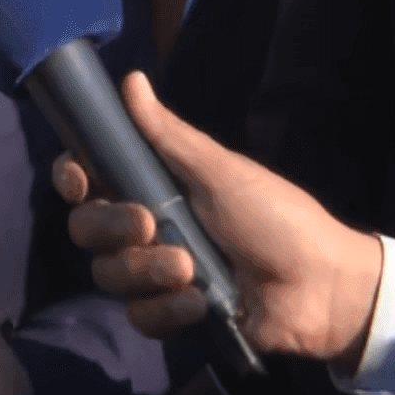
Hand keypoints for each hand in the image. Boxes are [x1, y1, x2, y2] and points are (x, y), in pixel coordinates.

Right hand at [52, 72, 383, 366]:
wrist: (323, 287)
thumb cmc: (278, 217)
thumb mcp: (222, 172)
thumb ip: (169, 135)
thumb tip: (131, 78)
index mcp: (152, 186)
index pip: (86, 180)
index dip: (71, 179)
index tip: (79, 181)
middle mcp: (144, 229)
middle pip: (85, 228)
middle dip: (110, 227)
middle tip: (148, 225)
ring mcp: (155, 274)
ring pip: (108, 274)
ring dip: (145, 271)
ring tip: (190, 270)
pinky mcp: (171, 315)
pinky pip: (139, 316)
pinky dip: (166, 310)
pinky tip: (199, 304)